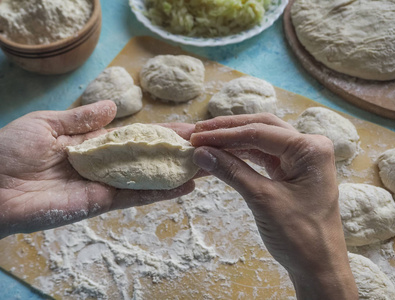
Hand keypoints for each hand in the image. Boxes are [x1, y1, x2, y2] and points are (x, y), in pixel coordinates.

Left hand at [0, 101, 194, 238]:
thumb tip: (114, 108)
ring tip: (207, 164)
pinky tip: (186, 186)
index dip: (160, 132)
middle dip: (176, 151)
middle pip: (147, 157)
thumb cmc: (10, 150)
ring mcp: (105, 185)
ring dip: (177, 171)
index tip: (187, 127)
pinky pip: (136, 197)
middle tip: (207, 144)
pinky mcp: (102, 203)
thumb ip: (82, 118)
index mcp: (91, 144)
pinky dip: (162, 193)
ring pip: (148, 178)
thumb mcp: (47, 124)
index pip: (134, 137)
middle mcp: (103, 165)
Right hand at [190, 114, 357, 299]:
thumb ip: (231, 171)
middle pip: (262, 127)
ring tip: (206, 139)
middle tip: (199, 131)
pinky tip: (222, 152)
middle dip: (229, 129)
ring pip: (261, 138)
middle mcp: (309, 146)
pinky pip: (263, 154)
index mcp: (310, 148)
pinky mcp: (292, 170)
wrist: (318, 266)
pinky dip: (242, 152)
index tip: (197, 137)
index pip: (260, 132)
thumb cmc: (299, 237)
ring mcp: (301, 158)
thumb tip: (200, 152)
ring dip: (233, 139)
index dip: (224, 134)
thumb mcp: (262, 200)